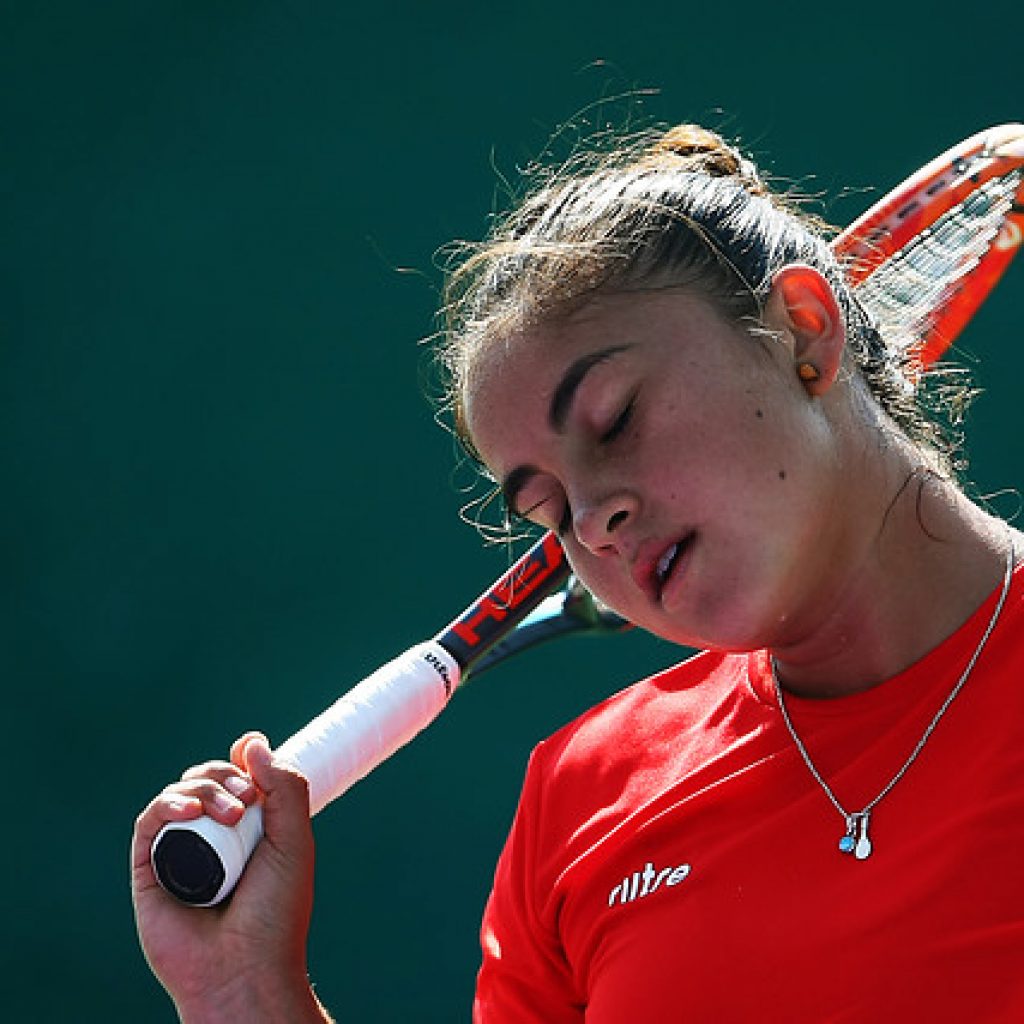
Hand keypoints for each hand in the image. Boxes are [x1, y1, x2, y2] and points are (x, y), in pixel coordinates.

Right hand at [131, 733, 327, 1021]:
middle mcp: (212, 838)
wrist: (245, 967)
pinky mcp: (149, 870)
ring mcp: (180, 852)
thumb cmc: (275, 912)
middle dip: (225, 774)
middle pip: (206, 779)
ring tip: (231, 814)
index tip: (251, 758)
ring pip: (179, 794)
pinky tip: (190, 811)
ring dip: (204, 787)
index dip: (240, 763)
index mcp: (247, 830)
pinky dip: (168, 805)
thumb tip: (251, 742)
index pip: (235, 778)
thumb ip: (285, 787)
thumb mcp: (295, 840)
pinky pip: (150, 822)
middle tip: (247, 799)